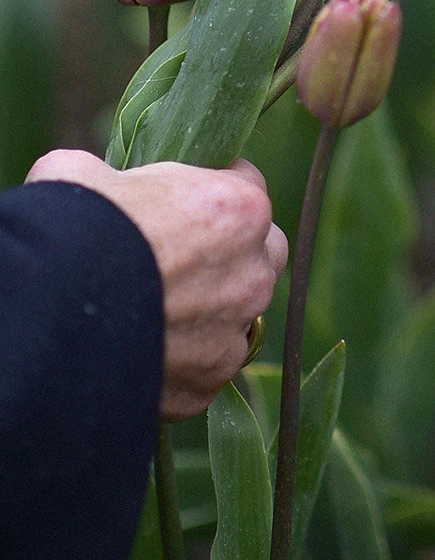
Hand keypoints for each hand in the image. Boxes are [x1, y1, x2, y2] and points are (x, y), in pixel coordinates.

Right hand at [25, 150, 288, 419]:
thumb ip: (116, 176)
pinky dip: (182, 362)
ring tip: (156, 311)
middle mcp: (250, 273)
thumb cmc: (72, 229)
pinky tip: (142, 352)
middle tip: (182, 258)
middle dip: (232, 254)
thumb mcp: (87, 174)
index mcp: (238, 208)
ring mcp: (232, 333)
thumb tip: (97, 182)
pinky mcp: (205, 385)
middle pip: (261, 255)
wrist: (48, 316)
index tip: (183, 203)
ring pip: (238, 316)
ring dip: (211, 312)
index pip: (247, 186)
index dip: (213, 190)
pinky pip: (204, 368)